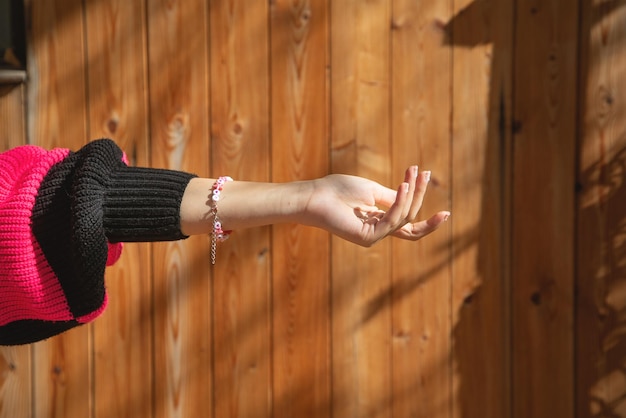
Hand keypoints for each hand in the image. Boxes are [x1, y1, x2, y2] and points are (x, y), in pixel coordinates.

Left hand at [303, 166, 449, 246]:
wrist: (315, 196)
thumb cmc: (338, 191)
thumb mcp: (372, 190)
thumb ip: (392, 196)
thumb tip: (411, 191)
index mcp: (381, 221)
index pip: (410, 223)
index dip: (428, 217)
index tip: (444, 204)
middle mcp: (380, 232)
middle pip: (412, 221)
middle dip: (421, 196)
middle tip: (426, 173)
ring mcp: (374, 236)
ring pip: (404, 218)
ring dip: (411, 194)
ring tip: (411, 173)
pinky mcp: (367, 238)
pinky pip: (392, 221)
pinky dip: (400, 203)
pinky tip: (403, 185)